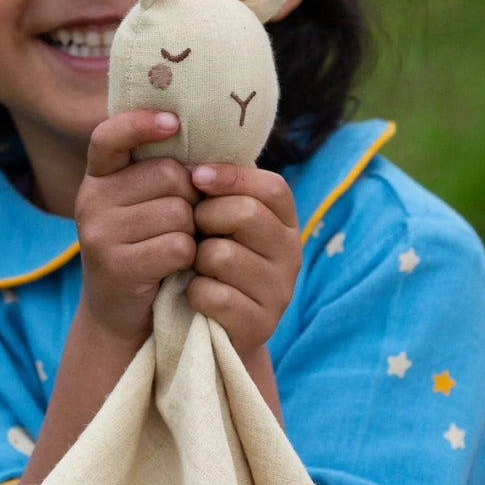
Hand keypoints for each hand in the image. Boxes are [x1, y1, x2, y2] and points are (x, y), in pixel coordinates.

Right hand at [75, 111, 198, 344]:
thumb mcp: (148, 203)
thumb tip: (210, 143)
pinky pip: (176, 246)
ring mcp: (99, 233)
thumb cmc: (150, 246)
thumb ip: (164, 169)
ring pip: (177, 212)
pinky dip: (187, 257)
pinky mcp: (116, 266)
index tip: (172, 123)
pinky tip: (174, 266)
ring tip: (175, 244)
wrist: (123, 313)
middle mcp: (90, 199)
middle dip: (190, 197)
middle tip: (182, 220)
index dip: (139, 124)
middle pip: (167, 175)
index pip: (109, 136)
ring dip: (191, 230)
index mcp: (99, 176)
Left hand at [187, 163, 301, 353]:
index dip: (232, 176)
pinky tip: (196, 294)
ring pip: (222, 255)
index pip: (272, 187)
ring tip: (196, 266)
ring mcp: (279, 293)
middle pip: (246, 214)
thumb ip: (218, 189)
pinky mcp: (259, 325)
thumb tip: (193, 157)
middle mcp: (291, 255)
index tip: (197, 176)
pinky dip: (194, 292)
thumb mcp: (220, 221)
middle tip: (194, 230)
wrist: (213, 327)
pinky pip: (213, 295)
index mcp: (285, 222)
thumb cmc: (210, 260)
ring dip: (196, 259)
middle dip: (206, 217)